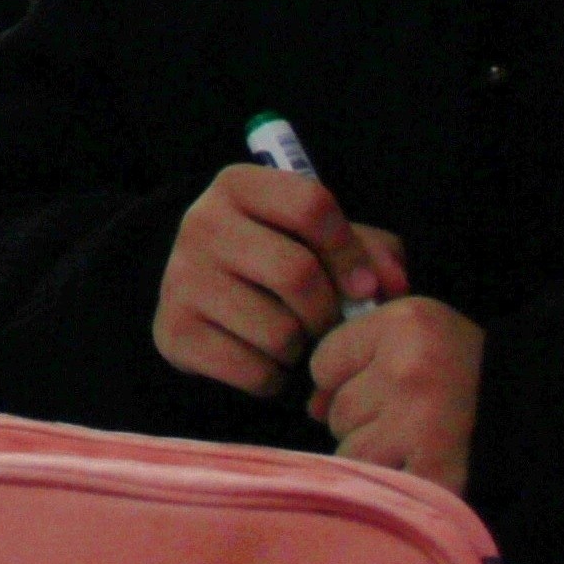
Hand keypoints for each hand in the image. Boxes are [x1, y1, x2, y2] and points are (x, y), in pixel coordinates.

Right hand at [156, 164, 408, 397]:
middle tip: (326, 322)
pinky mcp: (173, 331)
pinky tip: (262, 359)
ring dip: (300, 349)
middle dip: (328, 312)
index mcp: (238, 185)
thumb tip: (389, 286)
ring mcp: (180, 278)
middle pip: (298, 274)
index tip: (364, 286)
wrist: (204, 300)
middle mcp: (201, 223)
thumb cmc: (279, 261)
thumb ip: (371, 252)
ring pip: (279, 332)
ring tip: (290, 338)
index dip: (350, 251)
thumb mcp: (324, 241)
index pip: (311, 205)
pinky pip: (253, 371)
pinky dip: (273, 378)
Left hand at [309, 296, 482, 489]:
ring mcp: (420, 424)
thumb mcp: (418, 335)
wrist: (544, 412)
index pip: (323, 361)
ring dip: (377, 454)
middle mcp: (408, 369)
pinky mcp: (433, 472)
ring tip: (419, 442)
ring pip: (351, 450)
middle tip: (412, 416)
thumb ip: (357, 355)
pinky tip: (424, 466)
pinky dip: (395, 481)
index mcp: (405, 324)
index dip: (348, 378)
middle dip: (363, 419)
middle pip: (335, 410)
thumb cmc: (469, 371)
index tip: (386, 382)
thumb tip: (313, 406)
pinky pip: (377, 482)